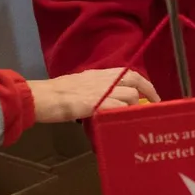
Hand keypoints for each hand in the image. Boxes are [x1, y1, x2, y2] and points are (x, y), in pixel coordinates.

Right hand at [28, 68, 158, 122]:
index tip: (152, 95)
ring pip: (130, 95)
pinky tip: (123, 121)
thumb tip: (109, 100)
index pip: (129, 73)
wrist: (40, 97)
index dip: (144, 83)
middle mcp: (103, 79)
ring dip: (134, 106)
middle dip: (149, 92)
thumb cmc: (55, 94)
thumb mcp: (80, 85)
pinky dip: (123, 114)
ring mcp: (100, 90)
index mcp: (99, 74)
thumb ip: (96, 90)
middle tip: (155, 105)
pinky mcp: (95, 103)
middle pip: (134, 80)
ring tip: (134, 117)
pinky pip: (117, 108)